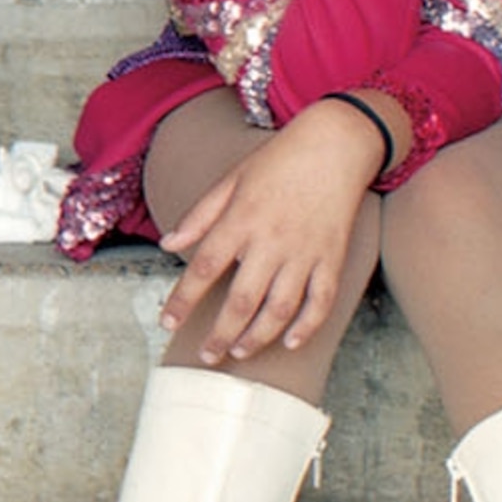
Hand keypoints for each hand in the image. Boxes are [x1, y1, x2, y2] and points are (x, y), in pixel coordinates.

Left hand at [159, 101, 387, 366]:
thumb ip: (199, 215)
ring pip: (279, 309)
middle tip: (206, 356)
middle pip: (241, 300)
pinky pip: (321, 302)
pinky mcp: (332, 258)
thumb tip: (167, 244)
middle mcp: (271, 241)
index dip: (183, 300)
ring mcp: (305, 252)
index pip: (204, 268)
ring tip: (238, 351)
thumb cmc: (278, 160)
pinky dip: (307, 327)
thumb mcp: (231, 178)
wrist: (335, 144)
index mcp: (241, 220)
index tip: (167, 322)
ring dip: (257, 337)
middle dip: (220, 334)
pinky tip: (290, 342)